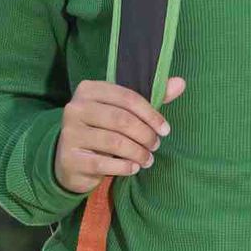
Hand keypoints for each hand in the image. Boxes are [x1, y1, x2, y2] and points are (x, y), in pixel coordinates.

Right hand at [53, 75, 185, 195]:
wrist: (70, 160)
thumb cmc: (102, 130)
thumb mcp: (123, 111)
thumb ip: (152, 97)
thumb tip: (181, 82)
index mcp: (89, 89)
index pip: (127, 97)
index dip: (150, 114)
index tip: (165, 130)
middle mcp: (75, 108)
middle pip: (121, 120)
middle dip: (145, 135)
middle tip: (156, 146)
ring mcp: (70, 133)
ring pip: (114, 142)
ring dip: (138, 153)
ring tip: (147, 159)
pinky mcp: (70, 158)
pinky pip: (103, 163)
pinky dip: (124, 167)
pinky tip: (133, 168)